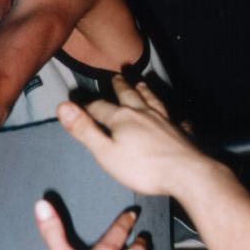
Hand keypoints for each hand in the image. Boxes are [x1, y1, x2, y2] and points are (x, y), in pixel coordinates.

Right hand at [57, 76, 217, 197]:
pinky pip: (177, 121)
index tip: (79, 104)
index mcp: (122, 118)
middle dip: (121, 87)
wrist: (185, 173)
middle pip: (129, 96)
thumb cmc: (142, 168)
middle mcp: (143, 114)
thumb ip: (84, 129)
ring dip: (146, 92)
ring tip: (142, 83)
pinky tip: (178, 118)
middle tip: (117, 76)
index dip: (88, 106)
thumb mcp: (105, 152)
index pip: (100, 107)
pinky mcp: (181, 133)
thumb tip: (63, 106)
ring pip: (153, 101)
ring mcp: (165, 121)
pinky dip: (175, 118)